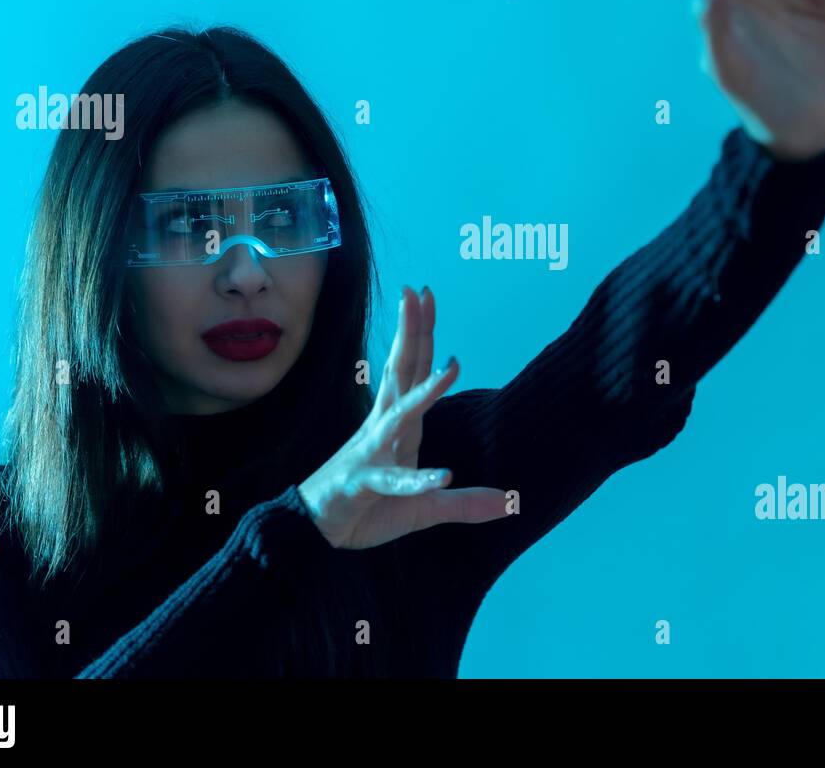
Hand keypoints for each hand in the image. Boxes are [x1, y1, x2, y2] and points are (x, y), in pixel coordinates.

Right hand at [297, 286, 509, 549]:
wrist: (317, 533)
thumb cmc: (367, 509)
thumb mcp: (425, 507)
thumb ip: (465, 503)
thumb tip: (508, 503)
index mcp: (400, 425)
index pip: (412, 369)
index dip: (421, 333)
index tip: (426, 295)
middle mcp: (385, 429)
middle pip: (402, 372)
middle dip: (413, 332)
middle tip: (418, 292)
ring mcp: (374, 453)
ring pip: (402, 415)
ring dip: (426, 392)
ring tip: (452, 366)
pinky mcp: (366, 484)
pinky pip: (394, 480)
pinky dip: (417, 479)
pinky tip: (441, 475)